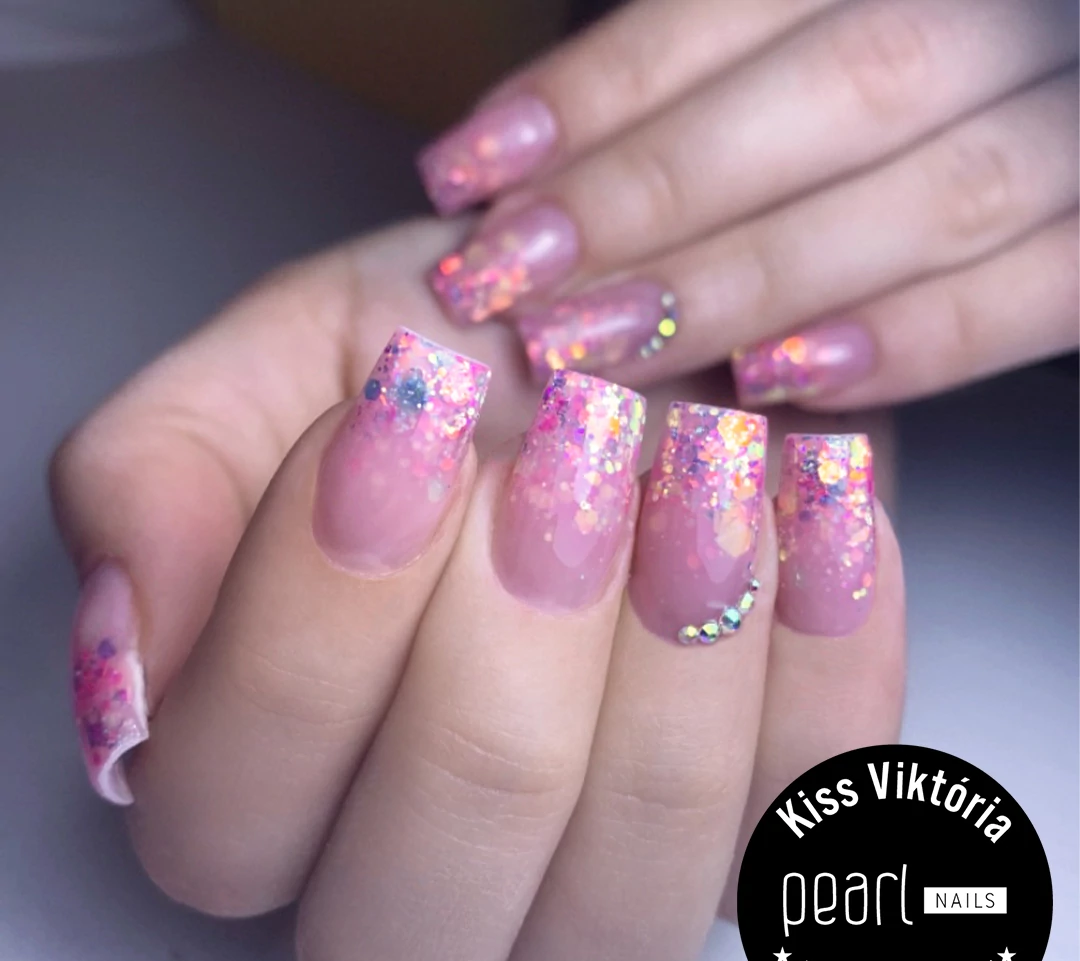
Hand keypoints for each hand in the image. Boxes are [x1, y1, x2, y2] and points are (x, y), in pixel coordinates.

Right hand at [53, 220, 903, 960]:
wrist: (634, 339)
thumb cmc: (454, 355)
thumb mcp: (277, 360)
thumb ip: (159, 479)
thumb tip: (134, 638)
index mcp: (265, 785)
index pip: (229, 817)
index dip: (310, 627)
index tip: (398, 425)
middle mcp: (425, 881)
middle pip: (416, 920)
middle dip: (492, 682)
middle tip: (556, 469)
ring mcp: (602, 889)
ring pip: (612, 930)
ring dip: (669, 680)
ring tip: (699, 470)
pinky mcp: (761, 840)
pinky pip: (803, 835)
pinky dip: (827, 660)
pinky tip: (811, 506)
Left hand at [419, 0, 1077, 407]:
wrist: (1053, 120)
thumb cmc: (883, 105)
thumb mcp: (801, 50)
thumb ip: (718, 77)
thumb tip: (529, 165)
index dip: (601, 90)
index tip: (468, 174)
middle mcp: (1018, 15)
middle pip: (842, 88)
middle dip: (655, 194)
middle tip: (506, 285)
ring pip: (937, 193)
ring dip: (751, 280)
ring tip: (593, 346)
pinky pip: (1043, 292)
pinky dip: (919, 340)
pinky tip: (783, 386)